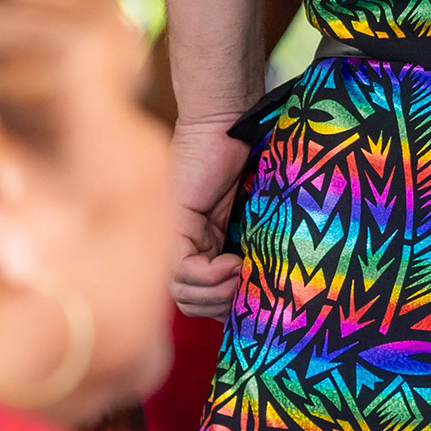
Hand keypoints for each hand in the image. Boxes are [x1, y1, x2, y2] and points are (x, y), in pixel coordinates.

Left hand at [168, 116, 249, 318]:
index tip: (254, 299)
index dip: (223, 309)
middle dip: (220, 305)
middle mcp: (180, 246)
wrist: (229, 122)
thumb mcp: (253, 214)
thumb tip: (259, 289)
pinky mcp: (173, 224)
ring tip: (242, 273)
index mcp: (198, 248)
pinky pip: (182, 268)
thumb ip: (248, 247)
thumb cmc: (246, 158)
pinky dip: (210, 274)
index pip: (199, 299)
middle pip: (189, 302)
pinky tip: (233, 261)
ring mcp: (172, 236)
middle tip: (248, 287)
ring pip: (180, 292)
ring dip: (217, 293)